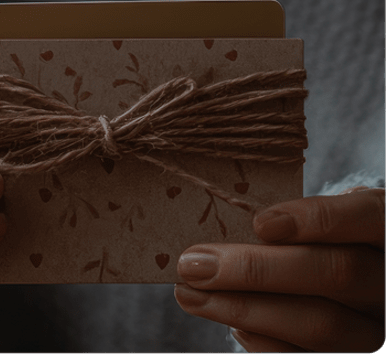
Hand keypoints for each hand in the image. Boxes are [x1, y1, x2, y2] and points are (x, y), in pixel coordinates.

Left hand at [175, 186, 384, 351]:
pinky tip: (229, 322)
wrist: (328, 272)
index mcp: (382, 228)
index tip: (261, 223)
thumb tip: (213, 238)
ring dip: (244, 308)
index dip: (318, 219)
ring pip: (322, 324)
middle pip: (338, 273)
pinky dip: (262, 339)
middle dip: (257, 269)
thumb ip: (276, 221)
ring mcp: (373, 324)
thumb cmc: (304, 235)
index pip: (367, 216)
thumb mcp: (302, 216)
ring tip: (189, 293)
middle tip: (195, 263)